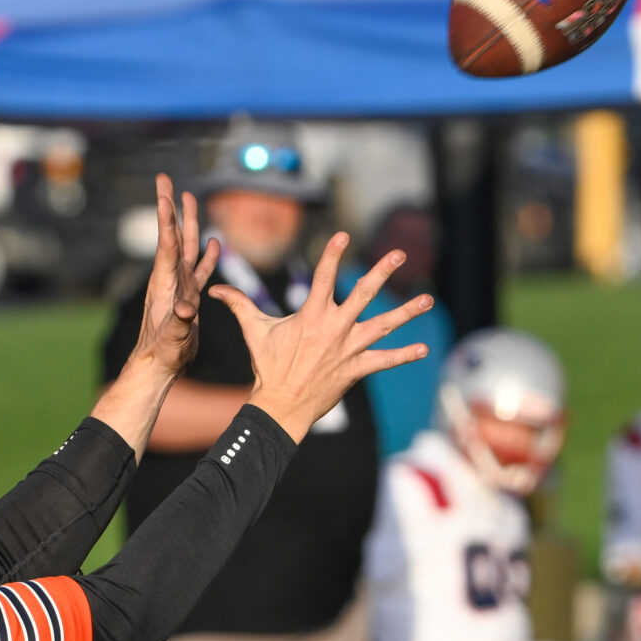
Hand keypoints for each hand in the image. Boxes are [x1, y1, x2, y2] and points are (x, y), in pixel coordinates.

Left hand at [131, 174, 219, 375]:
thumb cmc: (163, 354)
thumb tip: (185, 310)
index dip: (166, 219)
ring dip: (188, 221)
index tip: (163, 194)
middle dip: (170, 206)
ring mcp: (179, 285)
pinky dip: (208, 255)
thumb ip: (180, 323)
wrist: (159, 366)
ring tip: (188, 197)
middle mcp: (170, 278)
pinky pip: (200, 269)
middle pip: (173, 234)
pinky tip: (214, 241)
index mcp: (165, 283)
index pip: (167, 244)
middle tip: (164, 178)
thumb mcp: (173, 340)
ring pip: (187, 245)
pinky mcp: (188, 296)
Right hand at [209, 234, 432, 440]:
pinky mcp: (357, 369)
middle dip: (382, 272)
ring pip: (383, 325)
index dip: (333, 255)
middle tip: (399, 253)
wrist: (281, 405)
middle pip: (363, 294)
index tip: (344, 235)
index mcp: (311, 315)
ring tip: (427, 298)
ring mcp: (349, 349)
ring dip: (407, 311)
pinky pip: (385, 360)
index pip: (324, 277)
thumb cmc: (267, 366)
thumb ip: (237, 305)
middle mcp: (334, 328)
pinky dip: (404, 355)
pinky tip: (423, 348)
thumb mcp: (254, 331)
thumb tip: (213, 291)